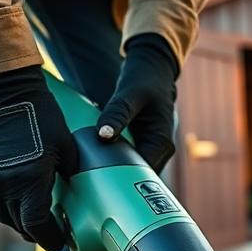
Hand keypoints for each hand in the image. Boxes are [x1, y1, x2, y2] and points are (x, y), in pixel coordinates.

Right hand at [0, 66, 76, 250]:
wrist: (0, 92)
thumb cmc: (39, 115)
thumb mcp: (66, 146)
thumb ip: (73, 173)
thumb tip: (82, 190)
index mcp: (30, 183)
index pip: (39, 227)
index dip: (51, 240)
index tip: (61, 243)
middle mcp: (5, 188)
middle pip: (21, 227)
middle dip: (38, 233)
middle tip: (53, 232)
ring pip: (5, 218)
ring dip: (21, 223)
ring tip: (36, 219)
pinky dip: (5, 210)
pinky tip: (18, 205)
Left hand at [97, 33, 177, 172]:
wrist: (154, 68)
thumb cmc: (144, 78)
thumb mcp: (129, 93)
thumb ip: (117, 114)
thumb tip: (103, 136)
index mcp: (161, 141)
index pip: (143, 173)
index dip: (122, 180)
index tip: (99, 182)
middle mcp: (161, 150)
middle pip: (140, 177)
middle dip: (117, 180)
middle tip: (89, 181)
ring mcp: (153, 149)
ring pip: (135, 171)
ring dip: (116, 172)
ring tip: (91, 175)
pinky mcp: (144, 145)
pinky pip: (130, 161)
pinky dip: (116, 163)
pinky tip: (98, 163)